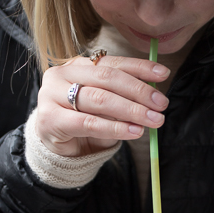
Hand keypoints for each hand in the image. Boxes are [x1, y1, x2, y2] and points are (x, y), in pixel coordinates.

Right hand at [35, 54, 169, 157]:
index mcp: (77, 64)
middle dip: (138, 91)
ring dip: (131, 110)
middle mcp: (62, 74)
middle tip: (161, 103)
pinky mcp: (50, 119)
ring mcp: (52, 95)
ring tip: (153, 119)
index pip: (113, 63)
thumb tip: (154, 94)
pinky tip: (134, 131)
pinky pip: (89, 123)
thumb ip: (124, 95)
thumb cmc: (85, 122)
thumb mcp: (107, 105)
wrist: (60, 149)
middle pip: (107, 78)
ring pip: (99, 99)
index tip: (163, 74)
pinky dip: (115, 128)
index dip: (140, 67)